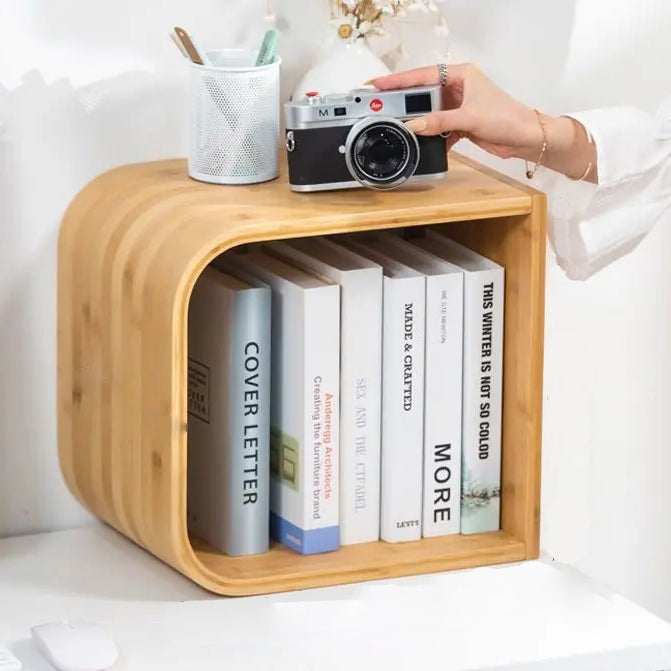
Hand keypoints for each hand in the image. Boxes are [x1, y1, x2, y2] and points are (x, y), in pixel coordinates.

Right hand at [368, 64, 597, 181]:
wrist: (526, 138)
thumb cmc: (506, 118)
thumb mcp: (469, 117)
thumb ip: (439, 121)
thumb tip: (414, 125)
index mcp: (461, 74)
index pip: (422, 75)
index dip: (398, 80)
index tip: (377, 84)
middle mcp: (458, 87)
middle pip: (422, 93)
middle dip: (403, 101)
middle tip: (380, 106)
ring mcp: (458, 106)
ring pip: (429, 112)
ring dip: (417, 121)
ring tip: (397, 126)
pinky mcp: (460, 123)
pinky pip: (438, 127)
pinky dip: (431, 136)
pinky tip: (421, 142)